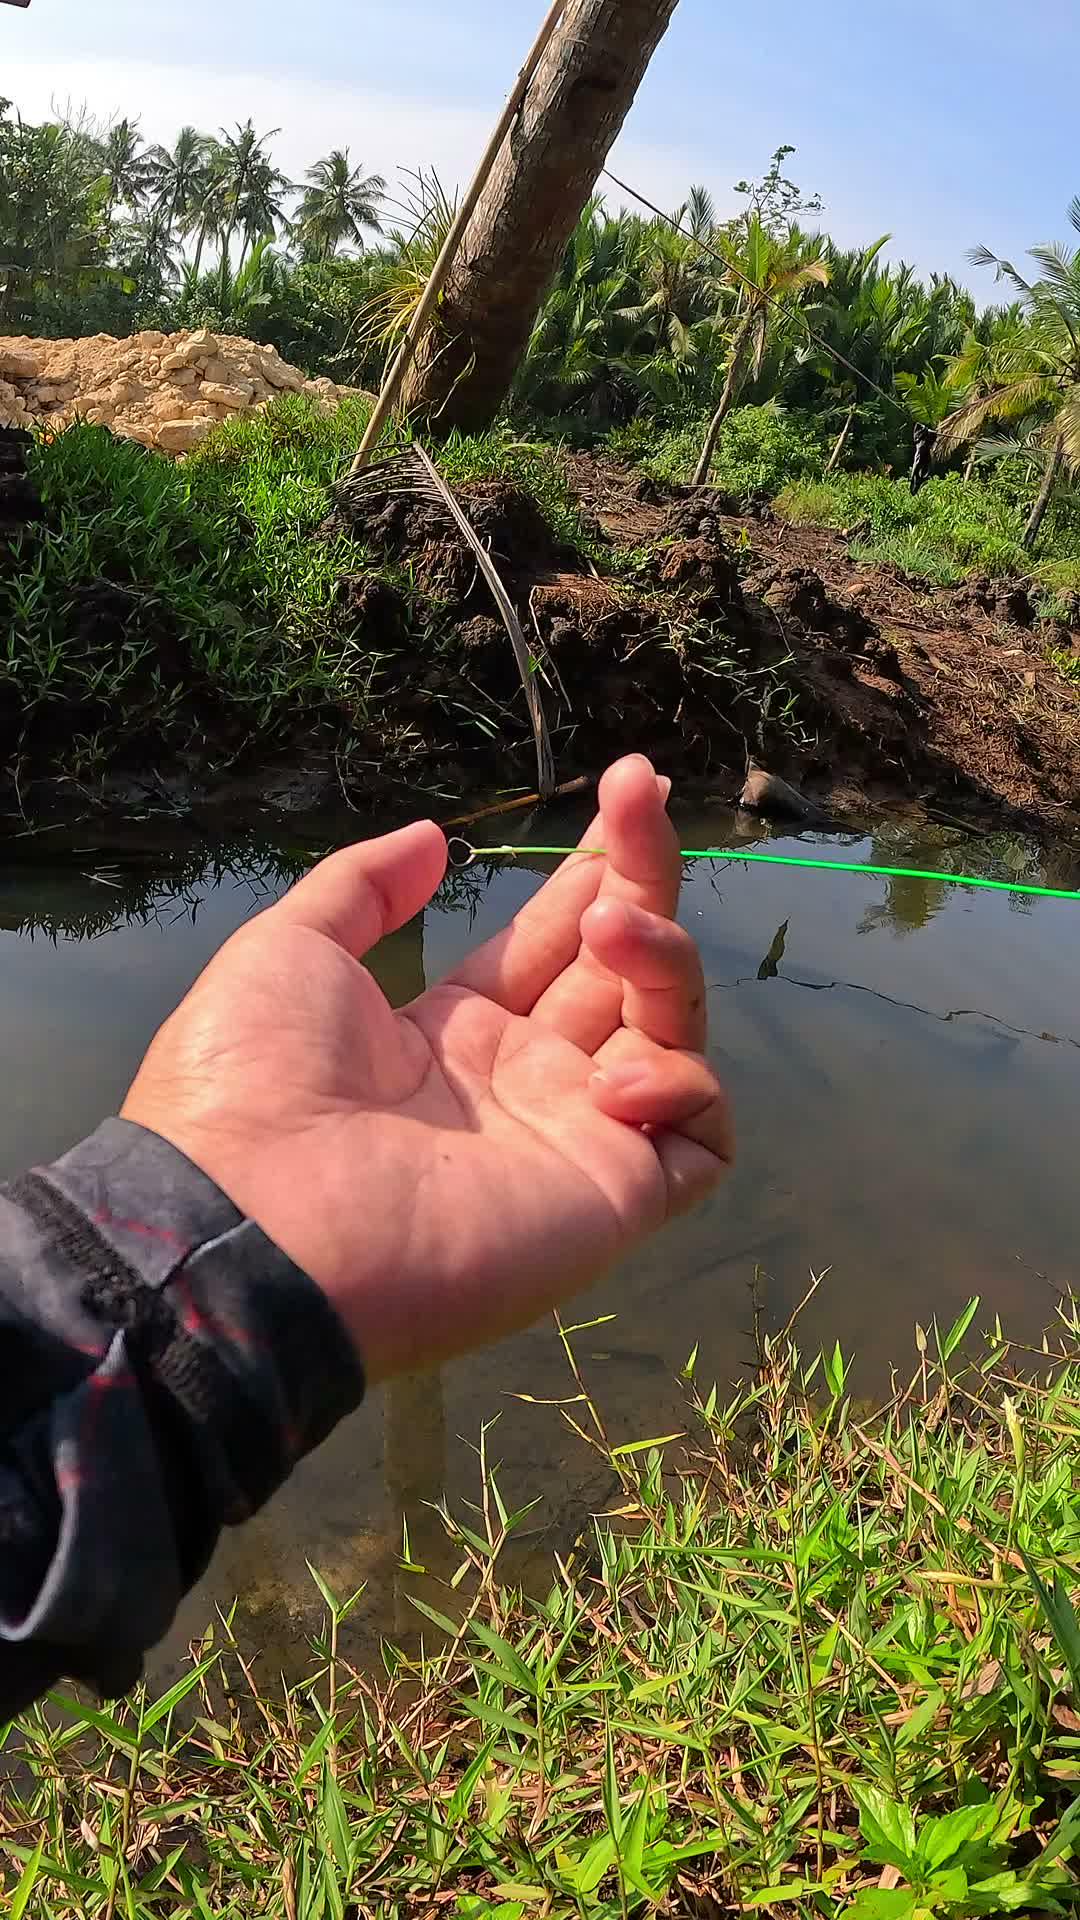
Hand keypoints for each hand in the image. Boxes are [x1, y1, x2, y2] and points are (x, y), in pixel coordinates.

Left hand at [122, 756, 731, 1381]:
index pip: (557, 938)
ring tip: (611, 929)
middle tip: (644, 791)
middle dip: (642, 872)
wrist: (255, 1224)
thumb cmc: (256, 1084)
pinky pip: (700, 1136)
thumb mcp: (291, 950)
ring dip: (664, 958)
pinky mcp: (613, 1197)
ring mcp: (576, 1138)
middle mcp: (528, 1079)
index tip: (628, 787)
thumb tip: (432, 838)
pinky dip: (683, 1086)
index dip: (596, 865)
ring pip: (673, 1031)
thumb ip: (363, 886)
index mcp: (457, 1030)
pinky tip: (612, 1075)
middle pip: (623, 965)